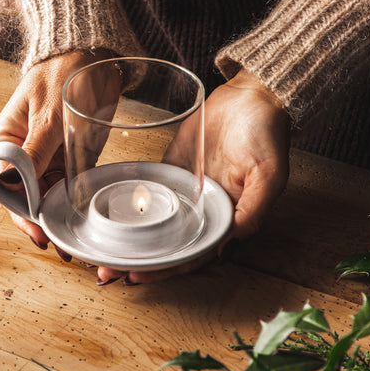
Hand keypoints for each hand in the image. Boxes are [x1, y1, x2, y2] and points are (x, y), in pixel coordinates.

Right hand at [0, 49, 114, 249]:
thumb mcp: (51, 115)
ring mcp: (46, 156)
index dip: (19, 211)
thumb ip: (36, 151)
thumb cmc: (64, 73)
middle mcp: (21, 152)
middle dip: (39, 222)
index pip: (4, 185)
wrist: (94, 51)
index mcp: (4, 140)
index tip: (38, 229)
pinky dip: (72, 206)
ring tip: (73, 245)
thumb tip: (19, 187)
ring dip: (57, 219)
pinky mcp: (69, 157)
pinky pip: (67, 187)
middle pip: (24, 197)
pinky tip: (80, 224)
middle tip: (60, 246)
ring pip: (45, 197)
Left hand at [96, 68, 289, 283]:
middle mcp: (204, 209)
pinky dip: (130, 202)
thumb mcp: (270, 175)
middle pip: (168, 243)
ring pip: (154, 221)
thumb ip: (253, 209)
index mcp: (227, 218)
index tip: (137, 276)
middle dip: (139, 259)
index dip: (166, 268)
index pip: (192, 253)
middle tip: (106, 271)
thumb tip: (230, 242)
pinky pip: (149, 186)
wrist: (254, 94)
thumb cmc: (268, 134)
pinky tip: (107, 212)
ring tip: (99, 251)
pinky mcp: (173, 165)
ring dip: (130, 237)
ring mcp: (186, 188)